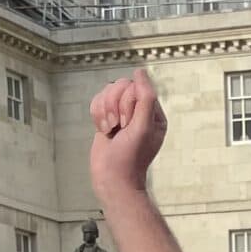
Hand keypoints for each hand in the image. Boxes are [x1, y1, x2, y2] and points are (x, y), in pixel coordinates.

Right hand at [89, 69, 167, 198]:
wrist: (112, 180)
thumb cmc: (129, 158)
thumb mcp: (142, 127)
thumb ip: (145, 97)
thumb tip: (140, 72)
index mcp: (153, 113)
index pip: (136, 87)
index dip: (127, 102)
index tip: (127, 124)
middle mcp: (139, 111)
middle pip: (120, 85)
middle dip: (114, 106)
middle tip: (118, 128)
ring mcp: (122, 114)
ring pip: (107, 91)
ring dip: (104, 111)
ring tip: (109, 130)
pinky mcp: (108, 118)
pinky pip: (98, 101)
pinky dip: (97, 115)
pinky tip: (103, 130)